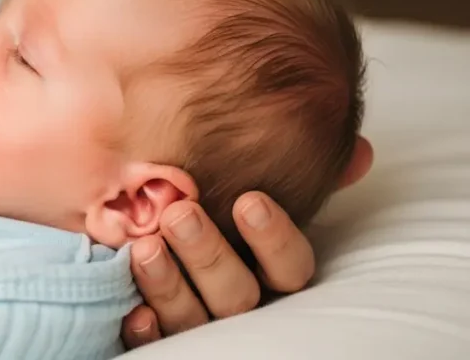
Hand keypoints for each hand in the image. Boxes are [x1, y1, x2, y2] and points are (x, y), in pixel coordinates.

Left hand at [120, 136, 373, 347]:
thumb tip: (361, 155)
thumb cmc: (210, 198)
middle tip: (180, 215)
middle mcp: (237, 300)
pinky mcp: (157, 333)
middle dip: (209, 254)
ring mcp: (197, 320)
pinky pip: (155, 343)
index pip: (290, 267)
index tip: (249, 201)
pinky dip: (146, 329)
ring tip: (147, 248)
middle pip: (237, 293)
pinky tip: (134, 310)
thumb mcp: (244, 181)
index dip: (274, 238)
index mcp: (267, 270)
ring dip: (170, 285)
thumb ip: (298, 170)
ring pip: (193, 317)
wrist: (150, 219)